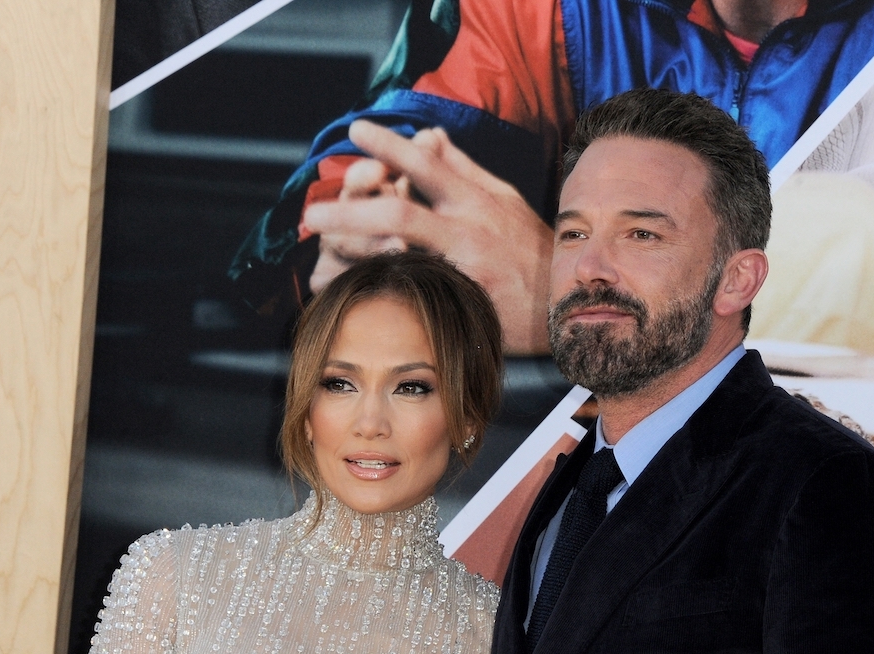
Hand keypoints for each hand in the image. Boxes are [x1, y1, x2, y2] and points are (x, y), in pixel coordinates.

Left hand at [302, 120, 552, 354]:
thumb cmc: (529, 248)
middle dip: (351, 210)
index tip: (355, 130)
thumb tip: (429, 135)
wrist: (560, 303)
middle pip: (401, 211)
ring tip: (320, 263)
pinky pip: (414, 297)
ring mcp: (466, 268)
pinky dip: (379, 295)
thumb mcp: (503, 200)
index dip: (389, 145)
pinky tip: (349, 295)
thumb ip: (462, 169)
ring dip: (353, 258)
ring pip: (400, 258)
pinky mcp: (464, 303)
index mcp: (476, 199)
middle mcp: (469, 230)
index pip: (427, 163)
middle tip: (313, 214)